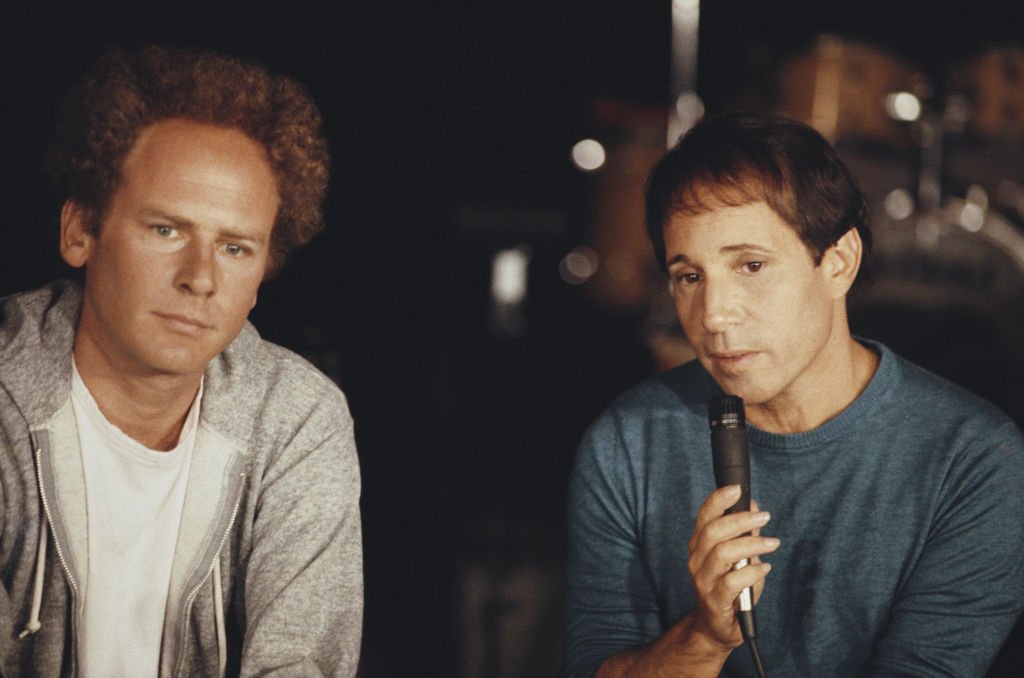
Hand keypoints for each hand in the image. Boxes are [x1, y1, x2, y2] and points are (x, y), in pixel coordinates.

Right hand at [687, 485, 778, 648]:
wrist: (716, 626)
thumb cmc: (730, 588)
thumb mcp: (738, 557)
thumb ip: (744, 534)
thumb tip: (755, 508)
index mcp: (699, 544)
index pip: (704, 516)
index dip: (719, 499)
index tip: (738, 489)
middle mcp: (697, 559)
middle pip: (713, 531)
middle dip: (741, 520)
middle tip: (765, 517)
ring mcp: (703, 580)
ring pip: (723, 553)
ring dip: (751, 544)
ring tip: (772, 543)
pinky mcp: (715, 600)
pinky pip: (732, 581)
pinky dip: (751, 572)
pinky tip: (764, 567)